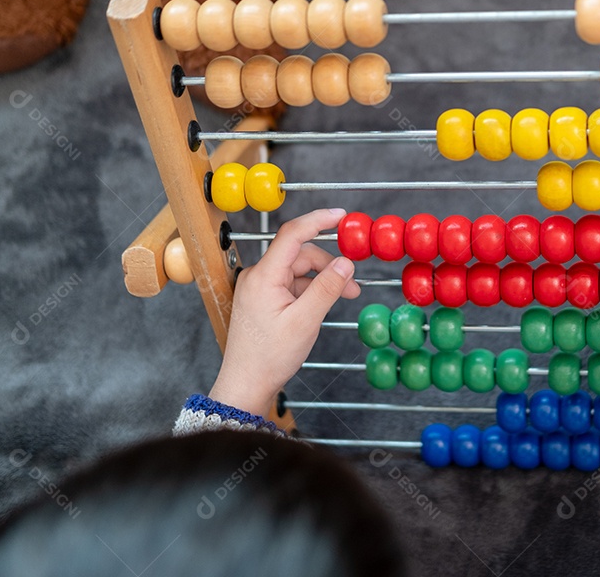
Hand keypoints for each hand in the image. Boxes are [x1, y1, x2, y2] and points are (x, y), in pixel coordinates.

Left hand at [208, 208, 359, 415]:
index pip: (292, 234)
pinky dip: (310, 291)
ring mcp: (258, 288)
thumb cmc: (270, 357)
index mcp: (264, 276)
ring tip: (344, 298)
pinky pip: (290, 284)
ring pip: (297, 270)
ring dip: (322, 280)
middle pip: (299, 255)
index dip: (318, 220)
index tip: (342, 215)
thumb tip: (346, 263)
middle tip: (354, 285)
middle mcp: (258, 276)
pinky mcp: (261, 300)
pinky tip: (322, 307)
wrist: (245, 385)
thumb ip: (327, 288)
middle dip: (329, 265)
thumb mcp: (305, 321)